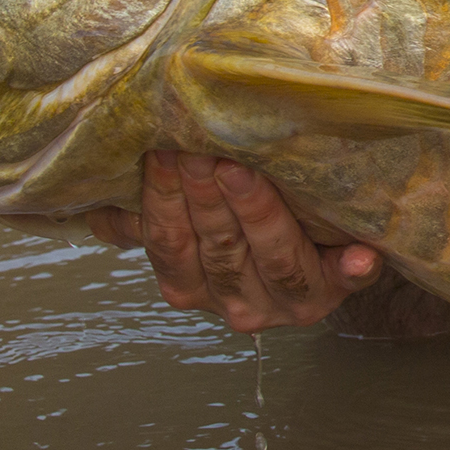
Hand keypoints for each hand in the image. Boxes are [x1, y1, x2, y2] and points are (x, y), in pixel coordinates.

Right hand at [86, 150, 385, 332]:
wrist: (314, 246)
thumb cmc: (236, 221)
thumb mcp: (184, 222)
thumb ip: (141, 214)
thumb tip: (88, 202)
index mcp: (193, 287)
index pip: (172, 246)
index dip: (164, 200)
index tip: (162, 151)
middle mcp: (237, 304)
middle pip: (219, 250)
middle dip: (207, 195)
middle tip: (201, 145)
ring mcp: (290, 302)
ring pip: (272, 259)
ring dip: (258, 212)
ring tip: (246, 168)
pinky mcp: (338, 290)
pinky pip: (344, 281)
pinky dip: (352, 270)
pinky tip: (361, 255)